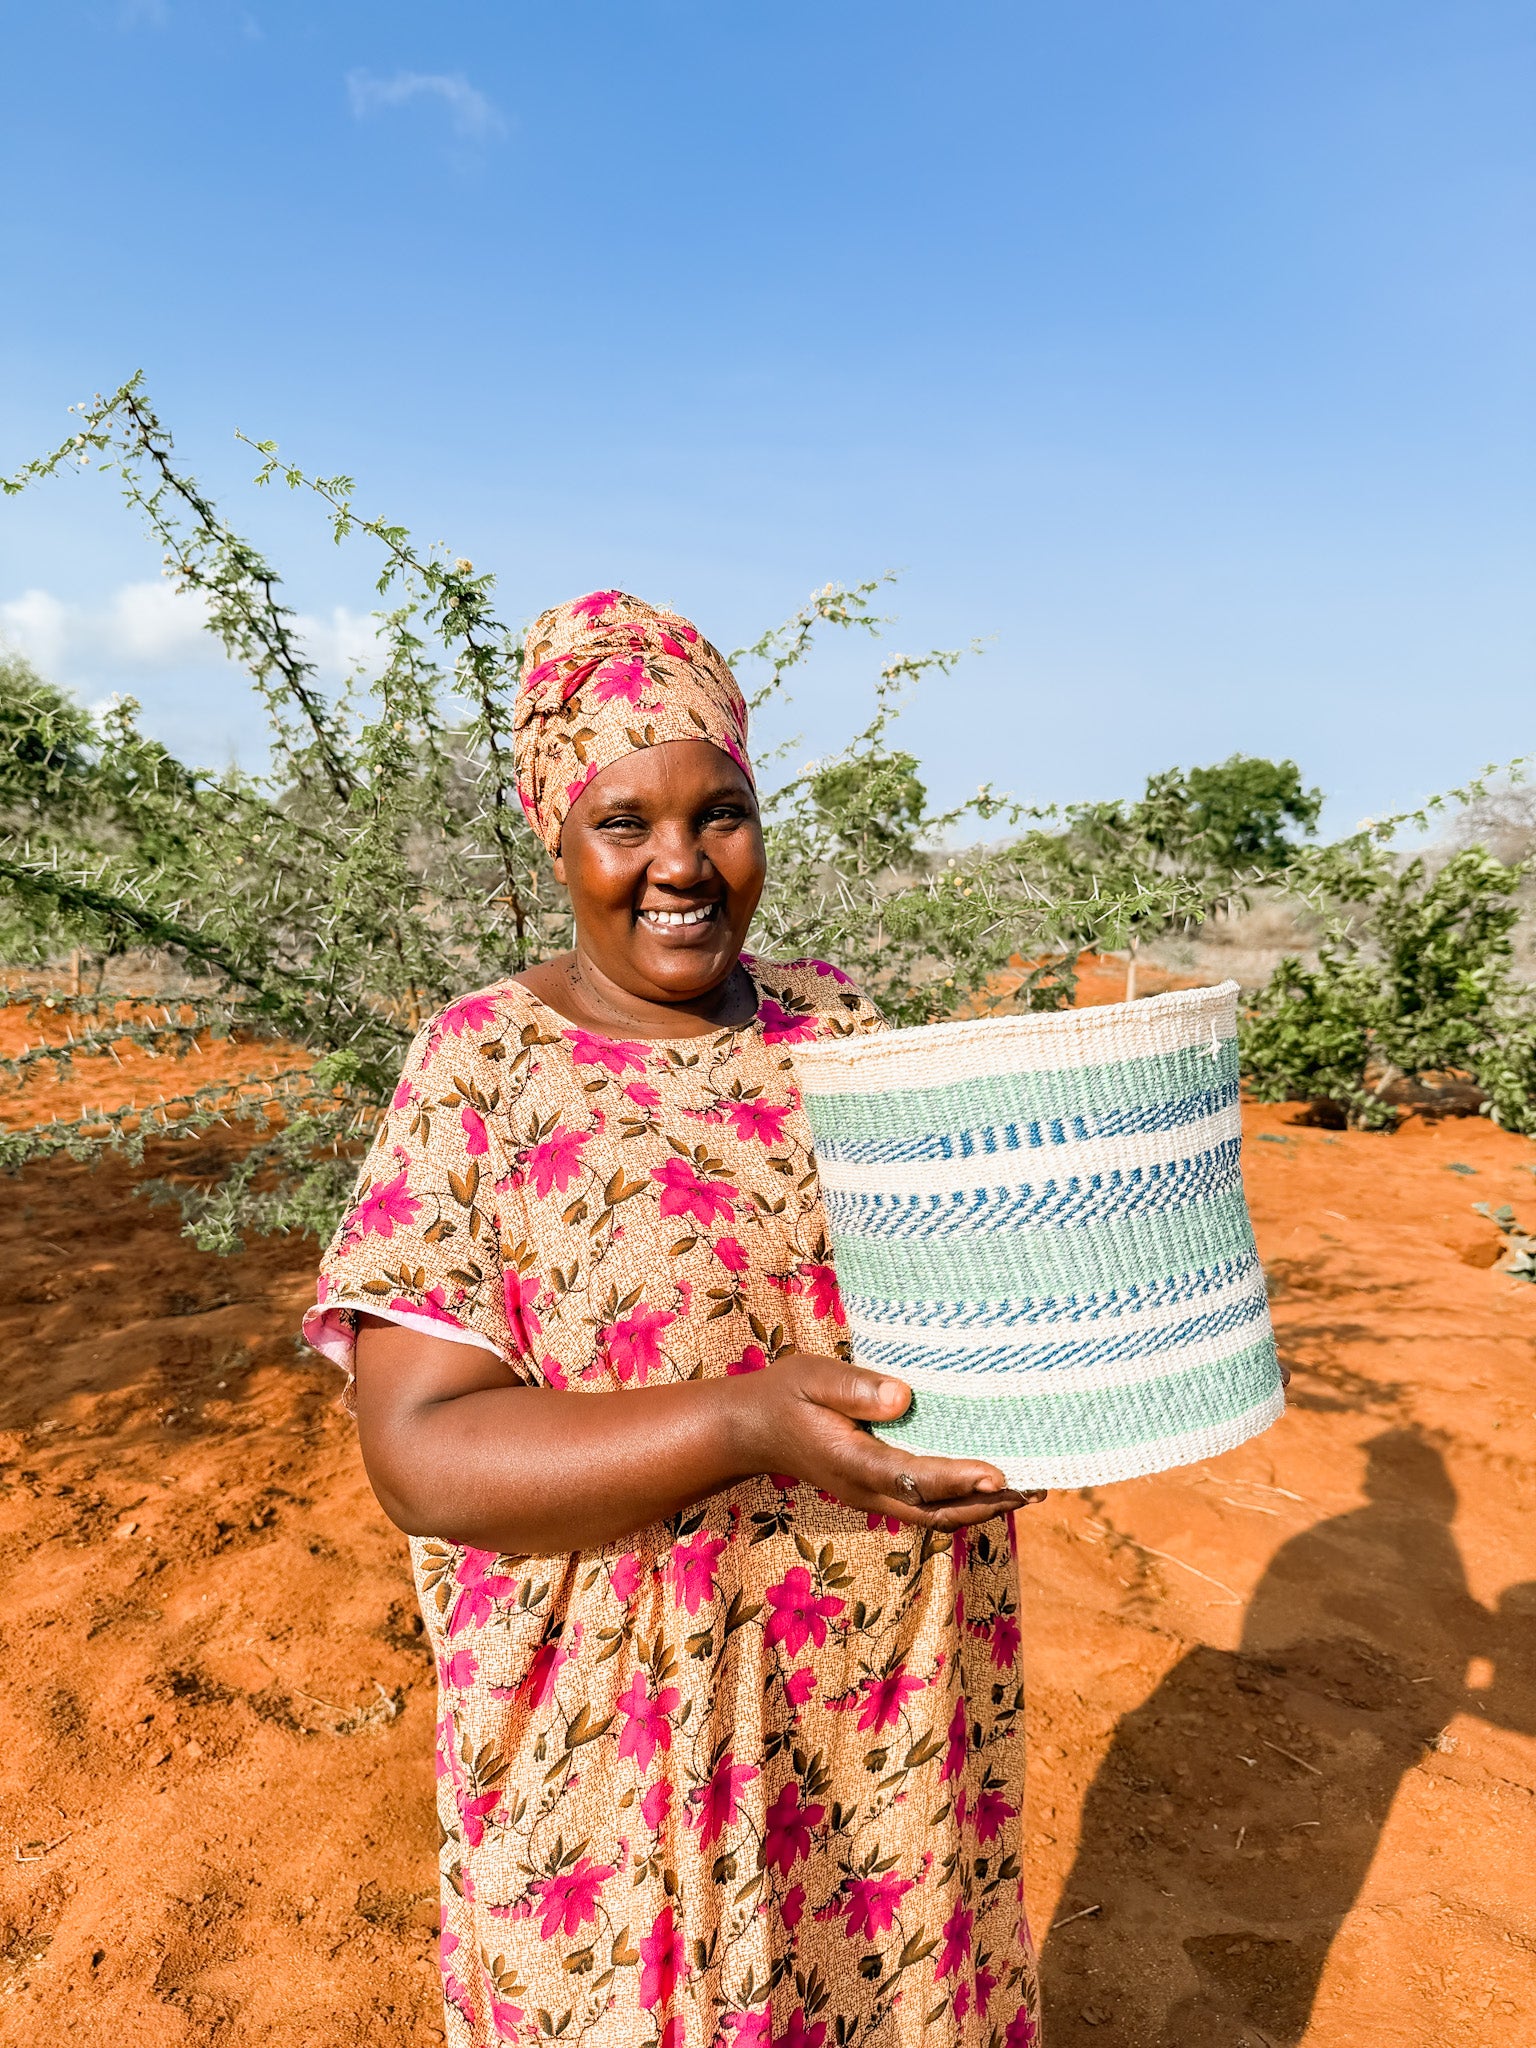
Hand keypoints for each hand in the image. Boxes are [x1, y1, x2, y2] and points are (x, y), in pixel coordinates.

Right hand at [735, 1350, 1043, 1528]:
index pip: (913, 1478)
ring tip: (1026, 1493)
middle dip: (985, 1504)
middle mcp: (866, 1490)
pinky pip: (924, 1506)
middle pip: (934, 1510)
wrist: (751, 1429)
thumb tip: (902, 1398)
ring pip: (933, 1515)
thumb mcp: (811, 1377)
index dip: (958, 1478)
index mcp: (852, 1463)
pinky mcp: (875, 1491)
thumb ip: (853, 1388)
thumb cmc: (784, 1394)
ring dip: (979, 1508)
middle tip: (1035, 1489)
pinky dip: (960, 1502)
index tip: (999, 1475)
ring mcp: (871, 1496)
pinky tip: (986, 1488)